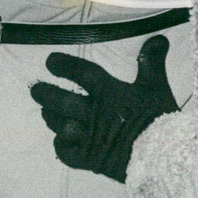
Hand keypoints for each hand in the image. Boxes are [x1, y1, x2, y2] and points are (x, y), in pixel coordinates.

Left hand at [30, 35, 177, 181]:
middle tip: (36, 89)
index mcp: (109, 93)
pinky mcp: (90, 159)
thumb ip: (152, 61)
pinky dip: (61, 145)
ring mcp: (90, 138)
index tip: (50, 61)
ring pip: (61, 125)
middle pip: (62, 101)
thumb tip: (158, 38)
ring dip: (51, 117)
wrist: (161, 156)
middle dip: (46, 93)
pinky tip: (60, 140)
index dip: (65, 66)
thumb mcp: (157, 85)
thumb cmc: (158, 119)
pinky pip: (66, 153)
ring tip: (46, 112)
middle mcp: (94, 113)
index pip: (82, 74)